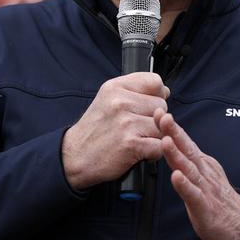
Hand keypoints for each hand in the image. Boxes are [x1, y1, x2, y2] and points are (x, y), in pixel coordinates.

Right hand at [62, 73, 168, 190]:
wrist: (75, 157)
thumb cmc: (94, 130)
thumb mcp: (107, 99)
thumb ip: (135, 91)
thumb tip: (165, 91)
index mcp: (115, 87)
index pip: (155, 82)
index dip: (156, 95)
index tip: (146, 106)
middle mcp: (120, 102)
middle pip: (162, 105)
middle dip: (155, 119)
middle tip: (135, 128)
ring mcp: (126, 123)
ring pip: (162, 126)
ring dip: (154, 137)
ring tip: (137, 139)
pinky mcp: (131, 144)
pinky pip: (159, 146)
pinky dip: (153, 153)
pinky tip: (139, 152)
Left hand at [154, 110, 239, 239]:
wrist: (239, 223)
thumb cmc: (216, 198)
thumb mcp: (201, 174)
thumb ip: (187, 159)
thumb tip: (171, 141)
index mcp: (201, 163)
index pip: (184, 142)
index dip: (171, 127)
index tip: (158, 111)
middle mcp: (202, 171)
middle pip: (186, 148)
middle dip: (173, 131)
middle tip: (162, 116)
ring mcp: (204, 187)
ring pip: (188, 168)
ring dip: (176, 154)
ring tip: (166, 141)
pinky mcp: (204, 206)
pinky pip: (192, 194)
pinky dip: (184, 185)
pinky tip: (176, 177)